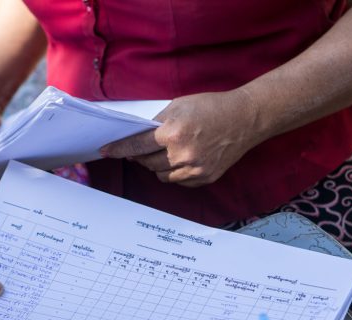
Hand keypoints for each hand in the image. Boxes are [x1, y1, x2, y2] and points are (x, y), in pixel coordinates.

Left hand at [100, 90, 262, 186]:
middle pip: (147, 163)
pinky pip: (178, 181)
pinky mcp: (205, 178)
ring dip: (156, 166)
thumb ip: (157, 122)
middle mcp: (182, 155)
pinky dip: (174, 172)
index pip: (136, 146)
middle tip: (142, 148)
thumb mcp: (179, 106)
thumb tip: (138, 137)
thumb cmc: (212, 107)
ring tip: (165, 152)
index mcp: (173, 133)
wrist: (245, 119)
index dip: (118, 150)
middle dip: (140, 156)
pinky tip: (182, 159)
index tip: (106, 152)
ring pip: (161, 175)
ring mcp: (195, 170)